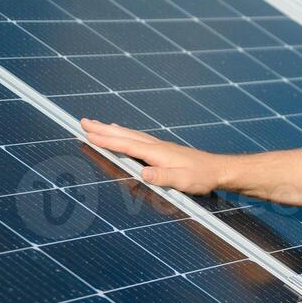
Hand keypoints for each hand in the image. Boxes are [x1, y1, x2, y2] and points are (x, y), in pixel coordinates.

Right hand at [80, 118, 224, 195]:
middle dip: (102, 129)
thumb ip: (162, 178)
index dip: (105, 140)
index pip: (125, 145)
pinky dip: (126, 134)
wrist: (219, 170)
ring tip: (97, 124)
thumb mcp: (182, 181)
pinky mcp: (163, 150)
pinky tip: (124, 134)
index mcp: (156, 153)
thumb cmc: (202, 177)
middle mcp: (156, 146)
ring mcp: (160, 146)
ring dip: (112, 130)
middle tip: (82, 121)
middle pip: (124, 135)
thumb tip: (143, 175)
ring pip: (130, 134)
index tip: (87, 133)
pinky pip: (138, 138)